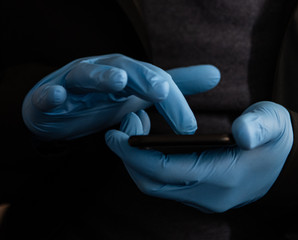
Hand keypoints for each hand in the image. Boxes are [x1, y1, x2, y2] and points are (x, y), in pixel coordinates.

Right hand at [22, 54, 219, 139]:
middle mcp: (104, 72)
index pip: (155, 82)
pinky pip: (48, 94)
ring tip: (118, 81)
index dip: (173, 102)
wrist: (60, 109)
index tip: (189, 127)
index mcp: (128, 74)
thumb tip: (216, 74)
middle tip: (162, 91)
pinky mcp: (49, 96)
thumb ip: (177, 85)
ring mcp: (75, 82)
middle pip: (127, 71)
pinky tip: (57, 97)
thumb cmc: (104, 100)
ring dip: (103, 76)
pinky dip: (52, 94)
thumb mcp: (144, 94)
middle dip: (144, 78)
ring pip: (88, 74)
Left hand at [105, 101, 293, 212]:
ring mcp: (205, 199)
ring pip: (157, 188)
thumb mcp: (274, 122)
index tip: (114, 133)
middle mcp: (210, 195)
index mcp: (224, 176)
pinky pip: (166, 186)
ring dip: (137, 164)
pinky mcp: (202, 195)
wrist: (288, 164)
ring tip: (131, 133)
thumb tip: (242, 133)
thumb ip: (259, 126)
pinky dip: (150, 167)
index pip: (166, 170)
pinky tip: (148, 146)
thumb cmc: (277, 138)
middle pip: (153, 184)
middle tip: (120, 128)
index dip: (134, 153)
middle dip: (128, 159)